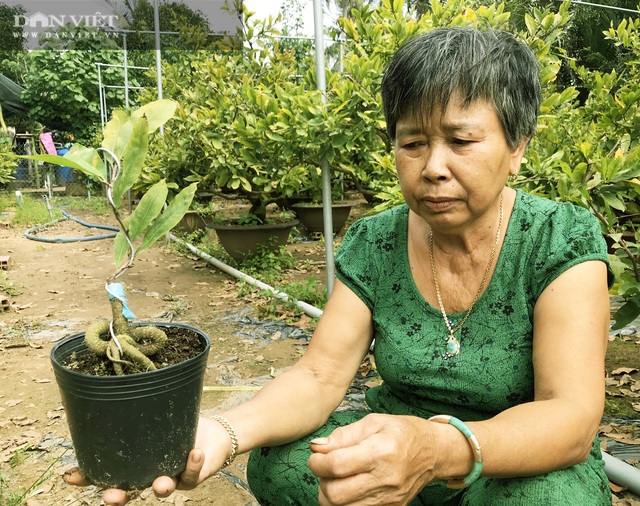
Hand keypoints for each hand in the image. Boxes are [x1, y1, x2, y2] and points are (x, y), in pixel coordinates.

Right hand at [63, 417, 230, 504]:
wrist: (213, 435)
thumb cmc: (178, 426)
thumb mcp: (156, 417)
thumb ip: (139, 410)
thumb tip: (113, 385)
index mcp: (135, 464)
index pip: (106, 474)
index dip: (87, 477)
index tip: (71, 475)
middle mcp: (149, 475)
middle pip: (129, 493)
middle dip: (118, 498)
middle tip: (111, 497)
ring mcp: (171, 477)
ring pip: (162, 489)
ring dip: (160, 488)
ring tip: (160, 484)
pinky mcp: (194, 475)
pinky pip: (193, 473)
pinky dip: (193, 464)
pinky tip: (194, 453)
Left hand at [307, 413, 436, 505]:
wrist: (434, 452)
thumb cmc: (402, 432)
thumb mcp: (372, 422)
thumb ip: (342, 436)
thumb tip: (317, 448)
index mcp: (380, 451)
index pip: (337, 465)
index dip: (318, 463)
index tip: (317, 458)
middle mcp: (385, 479)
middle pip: (336, 494)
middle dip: (322, 482)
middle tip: (325, 470)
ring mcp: (389, 498)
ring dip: (331, 497)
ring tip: (337, 480)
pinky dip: (346, 504)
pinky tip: (349, 489)